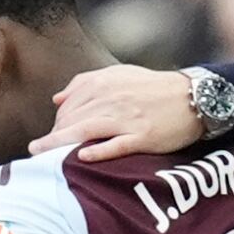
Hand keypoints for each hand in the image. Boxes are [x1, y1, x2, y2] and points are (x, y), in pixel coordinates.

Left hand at [28, 65, 201, 162]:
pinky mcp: (142, 136)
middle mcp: (112, 99)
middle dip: (52, 135)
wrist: (194, 97)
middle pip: (72, 119)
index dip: (55, 122)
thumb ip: (86, 83)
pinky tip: (81, 157)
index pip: (68, 105)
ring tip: (40, 154)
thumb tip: (57, 98)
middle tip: (39, 152)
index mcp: (104, 83)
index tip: (48, 137)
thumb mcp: (120, 75)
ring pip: (86, 130)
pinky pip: (116, 145)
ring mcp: (127, 118)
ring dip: (59, 143)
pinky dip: (98, 151)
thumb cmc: (155, 88)